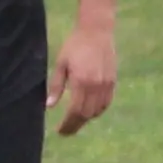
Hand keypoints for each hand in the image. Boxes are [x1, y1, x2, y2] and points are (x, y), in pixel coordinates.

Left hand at [49, 23, 117, 137]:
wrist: (97, 31)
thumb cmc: (74, 45)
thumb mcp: (61, 64)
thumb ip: (56, 86)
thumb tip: (49, 106)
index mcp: (82, 82)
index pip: (75, 111)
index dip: (67, 124)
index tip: (59, 131)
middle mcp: (96, 86)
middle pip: (87, 114)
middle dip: (75, 126)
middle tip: (65, 131)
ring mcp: (107, 84)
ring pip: (98, 111)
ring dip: (86, 119)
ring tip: (75, 122)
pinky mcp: (113, 81)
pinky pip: (106, 103)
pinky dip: (97, 111)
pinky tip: (89, 112)